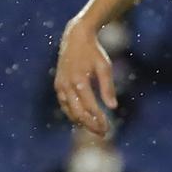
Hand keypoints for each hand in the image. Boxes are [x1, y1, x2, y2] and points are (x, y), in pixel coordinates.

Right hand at [53, 18, 117, 135]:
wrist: (75, 38)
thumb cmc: (94, 52)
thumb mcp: (105, 67)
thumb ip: (108, 87)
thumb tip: (113, 107)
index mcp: (79, 81)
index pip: (90, 108)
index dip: (99, 120)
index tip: (108, 128)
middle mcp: (67, 86)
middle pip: (78, 113)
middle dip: (90, 125)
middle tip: (103, 133)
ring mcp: (60, 86)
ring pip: (69, 111)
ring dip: (81, 122)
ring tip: (95, 128)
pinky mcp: (58, 85)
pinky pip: (64, 105)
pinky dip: (73, 113)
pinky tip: (83, 118)